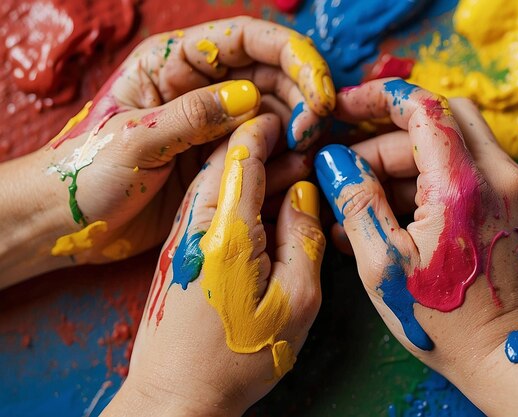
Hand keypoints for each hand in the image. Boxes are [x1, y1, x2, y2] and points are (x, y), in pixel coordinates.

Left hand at [0, 16, 333, 283]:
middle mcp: (202, 87)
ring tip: (304, 154)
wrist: (68, 221)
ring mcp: (215, 125)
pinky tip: (295, 172)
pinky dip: (286, 160)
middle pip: (273, 75)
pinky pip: (266, 152)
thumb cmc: (85, 171)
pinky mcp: (221, 160)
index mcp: (175, 63)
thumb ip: (191, 116)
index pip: (248, 39)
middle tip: (311, 133)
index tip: (318, 92)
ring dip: (299, 130)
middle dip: (302, 97)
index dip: (293, 57)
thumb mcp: (134, 138)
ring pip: (277, 114)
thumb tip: (251, 100)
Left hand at [101, 114, 324, 416]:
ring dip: (255, 173)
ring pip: (219, 182)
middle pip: (228, 162)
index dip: (267, 129)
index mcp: (225, 230)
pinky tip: (265, 211)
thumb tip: (304, 192)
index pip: (241, 155)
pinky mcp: (180, 250)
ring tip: (293, 182)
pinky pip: (211, 206)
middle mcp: (195, 223)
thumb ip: (303, 238)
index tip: (294, 120)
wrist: (174, 396)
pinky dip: (240, 196)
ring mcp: (182, 235)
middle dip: (269, 151)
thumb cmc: (237, 358)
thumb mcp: (296, 301)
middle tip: (307, 156)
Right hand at [314, 78, 517, 416]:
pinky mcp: (509, 205)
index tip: (343, 108)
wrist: (509, 357)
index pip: (422, 107)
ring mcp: (509, 189)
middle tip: (349, 170)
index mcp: (463, 185)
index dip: (377, 99)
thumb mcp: (383, 263)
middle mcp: (498, 176)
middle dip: (385, 139)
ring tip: (360, 205)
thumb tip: (333, 162)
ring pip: (448, 146)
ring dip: (401, 165)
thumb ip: (356, 202)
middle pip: (436, 121)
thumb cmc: (447, 321)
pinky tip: (389, 217)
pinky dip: (423, 183)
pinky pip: (461, 172)